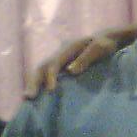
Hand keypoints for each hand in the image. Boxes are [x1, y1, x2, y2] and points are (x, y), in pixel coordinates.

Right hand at [22, 26, 136, 97]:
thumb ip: (86, 58)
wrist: (109, 38)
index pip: (54, 63)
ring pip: (42, 70)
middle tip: (28, 97)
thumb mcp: (100, 48)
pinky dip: (41, 83)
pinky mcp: (62, 64)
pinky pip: (48, 73)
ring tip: (28, 98)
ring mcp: (60, 58)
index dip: (50, 76)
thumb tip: (70, 71)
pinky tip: (39, 95)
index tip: (50, 90)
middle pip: (42, 66)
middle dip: (34, 81)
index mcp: (69, 47)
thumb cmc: (107, 44)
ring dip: (34, 83)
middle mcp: (60, 52)